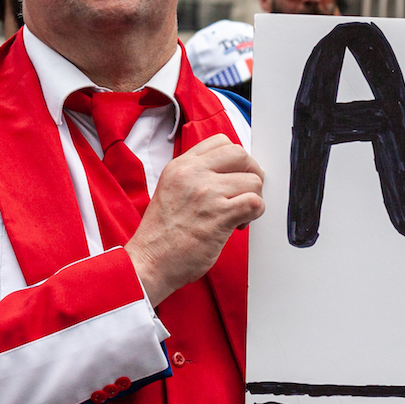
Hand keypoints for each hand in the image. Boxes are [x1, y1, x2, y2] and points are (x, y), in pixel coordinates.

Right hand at [125, 134, 263, 302]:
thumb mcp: (171, 189)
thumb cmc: (162, 233)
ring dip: (253, 198)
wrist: (149, 261)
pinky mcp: (219, 215)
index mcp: (180, 166)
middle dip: (251, 172)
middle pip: (240, 155)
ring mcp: (207, 193)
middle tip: (246, 192)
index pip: (220, 141)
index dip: (235, 159)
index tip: (235, 176)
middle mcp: (193, 174)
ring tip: (238, 214)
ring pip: (252, 180)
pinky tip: (240, 223)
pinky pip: (255, 202)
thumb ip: (196, 176)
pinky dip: (255, 213)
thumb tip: (230, 173)